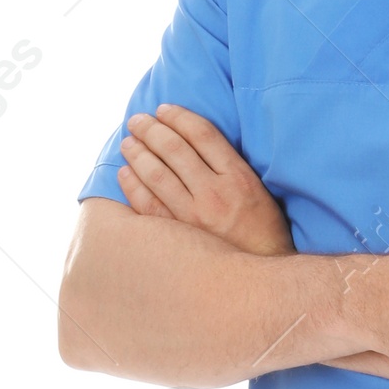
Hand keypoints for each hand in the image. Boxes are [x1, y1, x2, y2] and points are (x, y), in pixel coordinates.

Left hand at [118, 105, 293, 256]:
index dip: (178, 116)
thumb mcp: (257, 191)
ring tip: (128, 142)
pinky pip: (147, 205)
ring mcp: (193, 218)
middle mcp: (215, 194)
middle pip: (174, 149)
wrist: (262, 279)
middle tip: (137, 121)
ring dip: (137, 153)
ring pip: (156, 174)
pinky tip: (126, 173)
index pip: (202, 134)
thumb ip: (230, 166)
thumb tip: (193, 141)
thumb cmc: (261, 231)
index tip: (163, 109)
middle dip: (151, 129)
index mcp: (238, 178)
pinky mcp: (178, 238)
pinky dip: (133, 185)